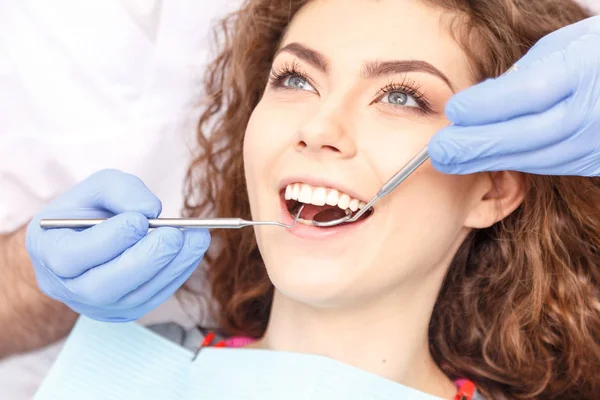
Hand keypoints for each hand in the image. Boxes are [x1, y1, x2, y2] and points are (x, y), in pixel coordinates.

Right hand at [25, 169, 209, 321]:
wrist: (86, 241)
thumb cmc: (89, 211)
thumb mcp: (97, 188)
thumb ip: (120, 190)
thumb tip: (150, 211)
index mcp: (47, 253)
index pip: (70, 257)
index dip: (108, 240)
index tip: (139, 220)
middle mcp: (67, 288)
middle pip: (103, 287)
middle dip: (144, 260)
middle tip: (175, 235)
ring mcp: (96, 306)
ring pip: (134, 296)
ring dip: (171, 267)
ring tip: (197, 238)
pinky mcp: (125, 311)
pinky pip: (153, 298)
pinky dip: (178, 274)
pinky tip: (193, 250)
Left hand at [429, 16, 599, 175]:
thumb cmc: (596, 52)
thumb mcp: (562, 46)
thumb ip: (523, 75)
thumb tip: (479, 102)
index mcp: (586, 69)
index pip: (530, 93)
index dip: (487, 106)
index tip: (453, 111)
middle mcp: (594, 111)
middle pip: (527, 135)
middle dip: (476, 145)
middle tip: (438, 152)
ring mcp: (598, 141)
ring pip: (535, 158)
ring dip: (488, 160)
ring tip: (452, 161)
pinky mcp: (596, 159)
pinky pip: (549, 164)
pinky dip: (514, 162)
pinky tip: (485, 161)